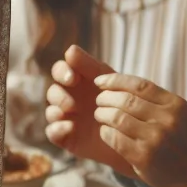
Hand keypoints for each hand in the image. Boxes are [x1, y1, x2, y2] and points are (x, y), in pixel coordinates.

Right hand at [44, 45, 135, 175]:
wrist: (135, 134)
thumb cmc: (121, 101)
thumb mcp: (108, 81)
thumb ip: (89, 65)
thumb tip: (70, 49)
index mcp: (75, 81)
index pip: (60, 70)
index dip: (63, 71)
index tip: (73, 77)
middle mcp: (67, 98)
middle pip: (52, 91)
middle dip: (59, 95)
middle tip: (71, 102)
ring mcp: (66, 118)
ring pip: (50, 111)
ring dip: (56, 111)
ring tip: (70, 113)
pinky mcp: (66, 137)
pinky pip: (52, 132)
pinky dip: (56, 129)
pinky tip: (69, 127)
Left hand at [91, 71, 186, 186]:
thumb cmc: (177, 141)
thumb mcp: (174, 115)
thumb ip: (151, 99)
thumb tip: (114, 83)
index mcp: (175, 104)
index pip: (139, 85)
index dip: (114, 80)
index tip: (99, 81)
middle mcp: (168, 120)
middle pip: (125, 100)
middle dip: (105, 98)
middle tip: (99, 101)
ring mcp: (156, 139)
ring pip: (117, 117)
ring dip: (102, 114)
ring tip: (100, 115)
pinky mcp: (144, 157)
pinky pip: (114, 138)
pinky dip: (105, 132)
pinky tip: (106, 132)